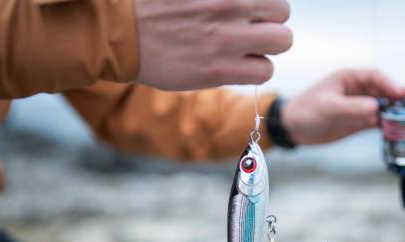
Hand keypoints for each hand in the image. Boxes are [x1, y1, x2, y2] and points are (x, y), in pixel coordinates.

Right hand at [135, 0, 292, 89]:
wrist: (121, 34)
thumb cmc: (153, 5)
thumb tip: (242, 2)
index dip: (264, 4)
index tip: (250, 12)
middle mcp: (232, 5)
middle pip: (283, 14)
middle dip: (271, 23)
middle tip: (251, 30)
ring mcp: (228, 39)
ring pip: (281, 42)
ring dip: (267, 48)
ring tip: (246, 49)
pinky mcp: (221, 70)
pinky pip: (264, 71)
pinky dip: (256, 70)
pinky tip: (237, 66)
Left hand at [281, 69, 404, 144]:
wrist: (292, 128)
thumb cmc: (305, 111)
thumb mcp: (328, 108)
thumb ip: (352, 107)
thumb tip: (376, 107)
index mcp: (349, 78)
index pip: (375, 77)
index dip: (389, 84)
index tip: (400, 93)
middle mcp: (357, 90)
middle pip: (384, 91)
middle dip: (400, 96)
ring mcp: (359, 106)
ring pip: (384, 107)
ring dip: (397, 111)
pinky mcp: (358, 121)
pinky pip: (378, 121)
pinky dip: (389, 125)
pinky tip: (399, 129)